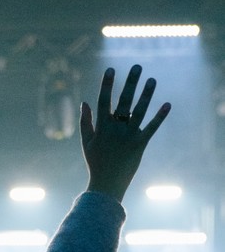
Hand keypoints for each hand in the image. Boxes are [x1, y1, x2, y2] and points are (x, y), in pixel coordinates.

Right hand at [80, 65, 170, 202]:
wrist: (106, 184)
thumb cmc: (95, 162)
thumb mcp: (86, 142)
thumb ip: (85, 121)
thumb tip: (84, 102)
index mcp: (101, 127)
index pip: (104, 101)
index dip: (107, 85)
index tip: (111, 69)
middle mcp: (115, 129)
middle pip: (124, 101)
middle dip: (130, 83)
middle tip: (137, 66)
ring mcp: (128, 136)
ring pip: (139, 111)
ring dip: (146, 94)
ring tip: (152, 79)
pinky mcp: (140, 144)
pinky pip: (151, 128)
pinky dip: (159, 116)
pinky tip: (167, 104)